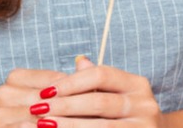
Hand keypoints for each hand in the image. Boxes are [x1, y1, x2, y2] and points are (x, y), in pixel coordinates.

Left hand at [0, 56, 165, 127]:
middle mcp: (145, 104)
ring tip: (43, 125)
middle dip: (65, 106)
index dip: (71, 82)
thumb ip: (97, 80)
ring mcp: (144, 127)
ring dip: (68, 126)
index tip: (45, 90)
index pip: (101, 75)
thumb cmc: (125, 115)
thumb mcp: (116, 93)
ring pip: (101, 127)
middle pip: (99, 102)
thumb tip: (79, 60)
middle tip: (38, 109)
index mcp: (137, 84)